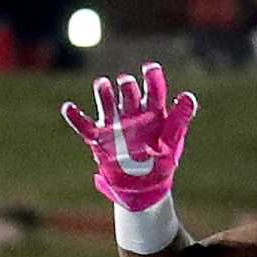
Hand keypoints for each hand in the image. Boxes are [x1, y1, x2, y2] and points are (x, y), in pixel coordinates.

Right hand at [60, 62, 196, 211]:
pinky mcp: (99, 140)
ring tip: (102, 84)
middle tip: (126, 84)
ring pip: (107, 102)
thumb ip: (180, 119)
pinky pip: (85, 126)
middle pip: (128, 91)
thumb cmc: (162, 163)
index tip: (149, 67)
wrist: (143, 189)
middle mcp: (133, 114)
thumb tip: (188, 96)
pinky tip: (68, 107)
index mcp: (154, 112)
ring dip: (103, 92)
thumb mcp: (173, 141)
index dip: (152, 76)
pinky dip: (75, 118)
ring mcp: (115, 126)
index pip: (153, 89)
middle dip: (127, 85)